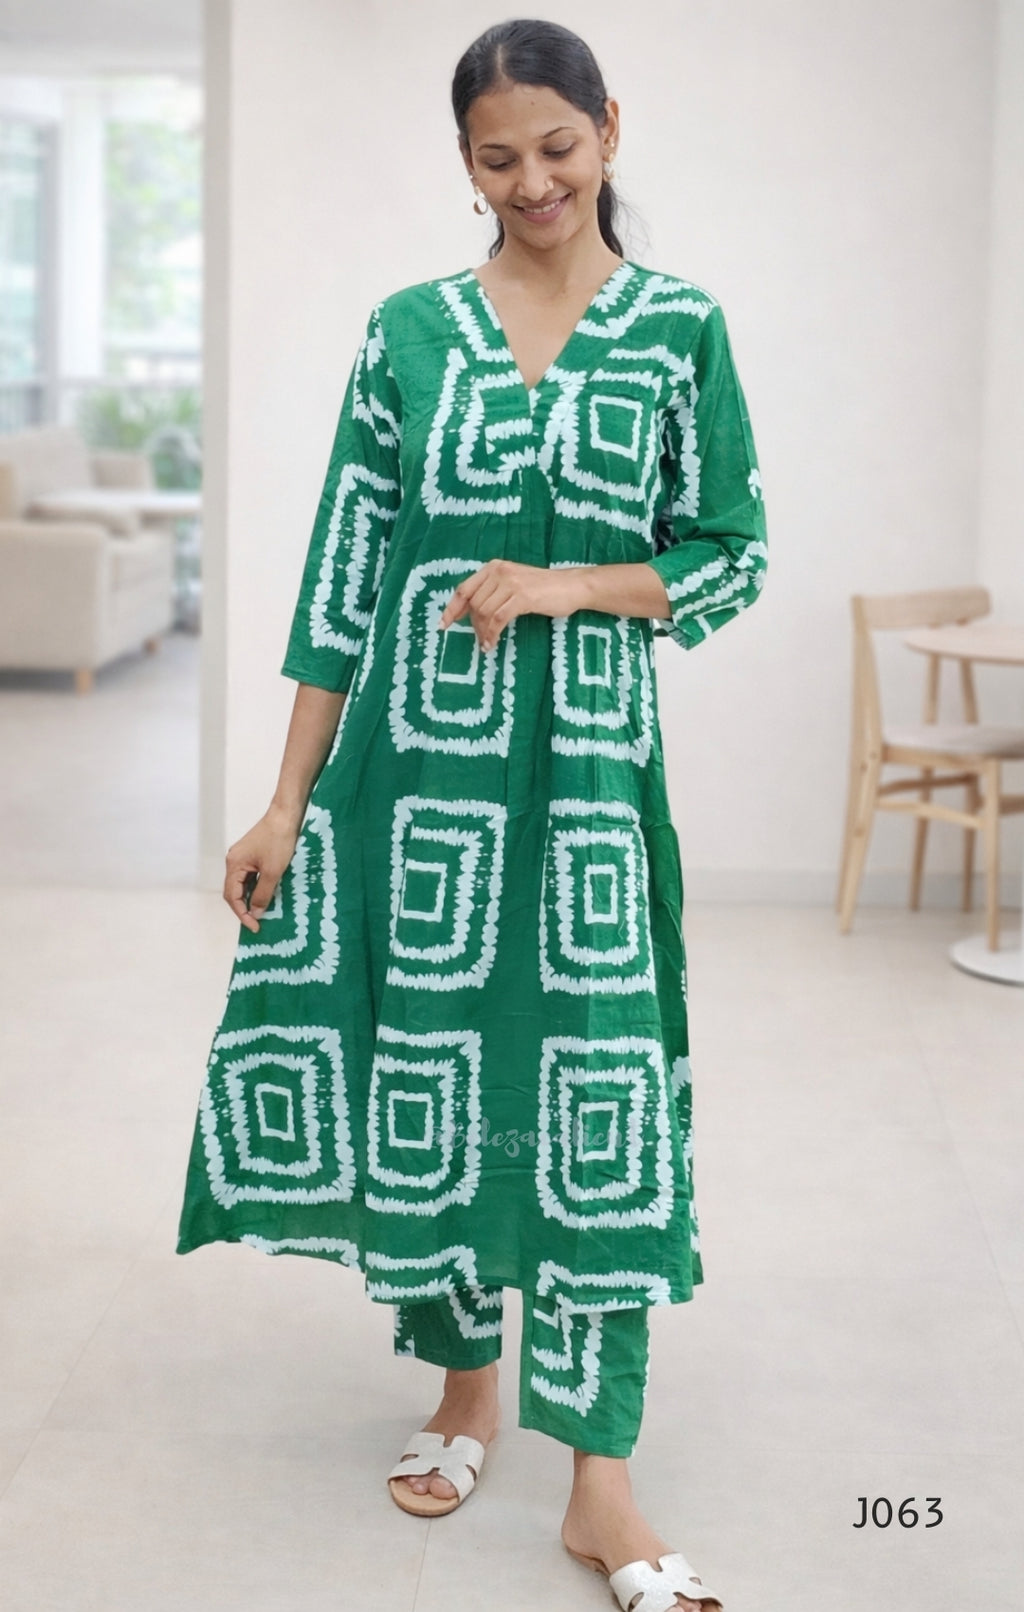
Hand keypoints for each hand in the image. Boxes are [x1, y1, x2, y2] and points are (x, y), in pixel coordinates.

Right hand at [223, 804, 302, 932]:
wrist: (286, 815)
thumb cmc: (279, 841)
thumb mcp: (273, 872)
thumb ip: (263, 894)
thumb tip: (256, 912)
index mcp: (234, 864)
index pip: (232, 896)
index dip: (242, 914)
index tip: (254, 927)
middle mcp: (234, 861)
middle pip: (234, 891)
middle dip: (244, 908)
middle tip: (257, 923)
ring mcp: (243, 857)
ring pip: (243, 884)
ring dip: (251, 898)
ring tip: (263, 913)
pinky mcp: (252, 854)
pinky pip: (250, 876)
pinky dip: (256, 888)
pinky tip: (267, 895)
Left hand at [437, 558, 587, 650]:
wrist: (571, 586)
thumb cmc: (543, 589)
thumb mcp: (512, 584)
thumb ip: (492, 592)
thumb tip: (469, 613)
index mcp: (493, 567)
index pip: (464, 589)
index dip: (451, 608)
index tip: (443, 625)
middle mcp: (499, 571)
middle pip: (474, 604)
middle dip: (474, 626)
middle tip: (481, 640)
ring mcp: (511, 583)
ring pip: (484, 612)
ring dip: (483, 633)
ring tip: (487, 644)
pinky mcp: (522, 597)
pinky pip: (498, 619)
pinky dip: (492, 634)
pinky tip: (493, 644)